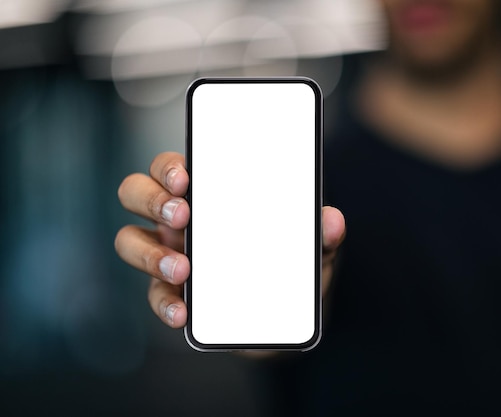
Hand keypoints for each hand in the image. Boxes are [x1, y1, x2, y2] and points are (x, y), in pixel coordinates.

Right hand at [115, 152, 345, 327]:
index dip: (170, 166)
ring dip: (148, 253)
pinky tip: (183, 312)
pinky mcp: (172, 293)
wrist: (282, 317)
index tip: (186, 176)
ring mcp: (170, 255)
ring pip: (130, 241)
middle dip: (152, 199)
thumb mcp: (311, 250)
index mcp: (210, 196)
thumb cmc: (289, 268)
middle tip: (183, 213)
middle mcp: (181, 220)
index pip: (174, 167)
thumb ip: (322, 235)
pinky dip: (164, 303)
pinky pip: (153, 295)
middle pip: (137, 192)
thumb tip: (332, 220)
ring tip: (183, 268)